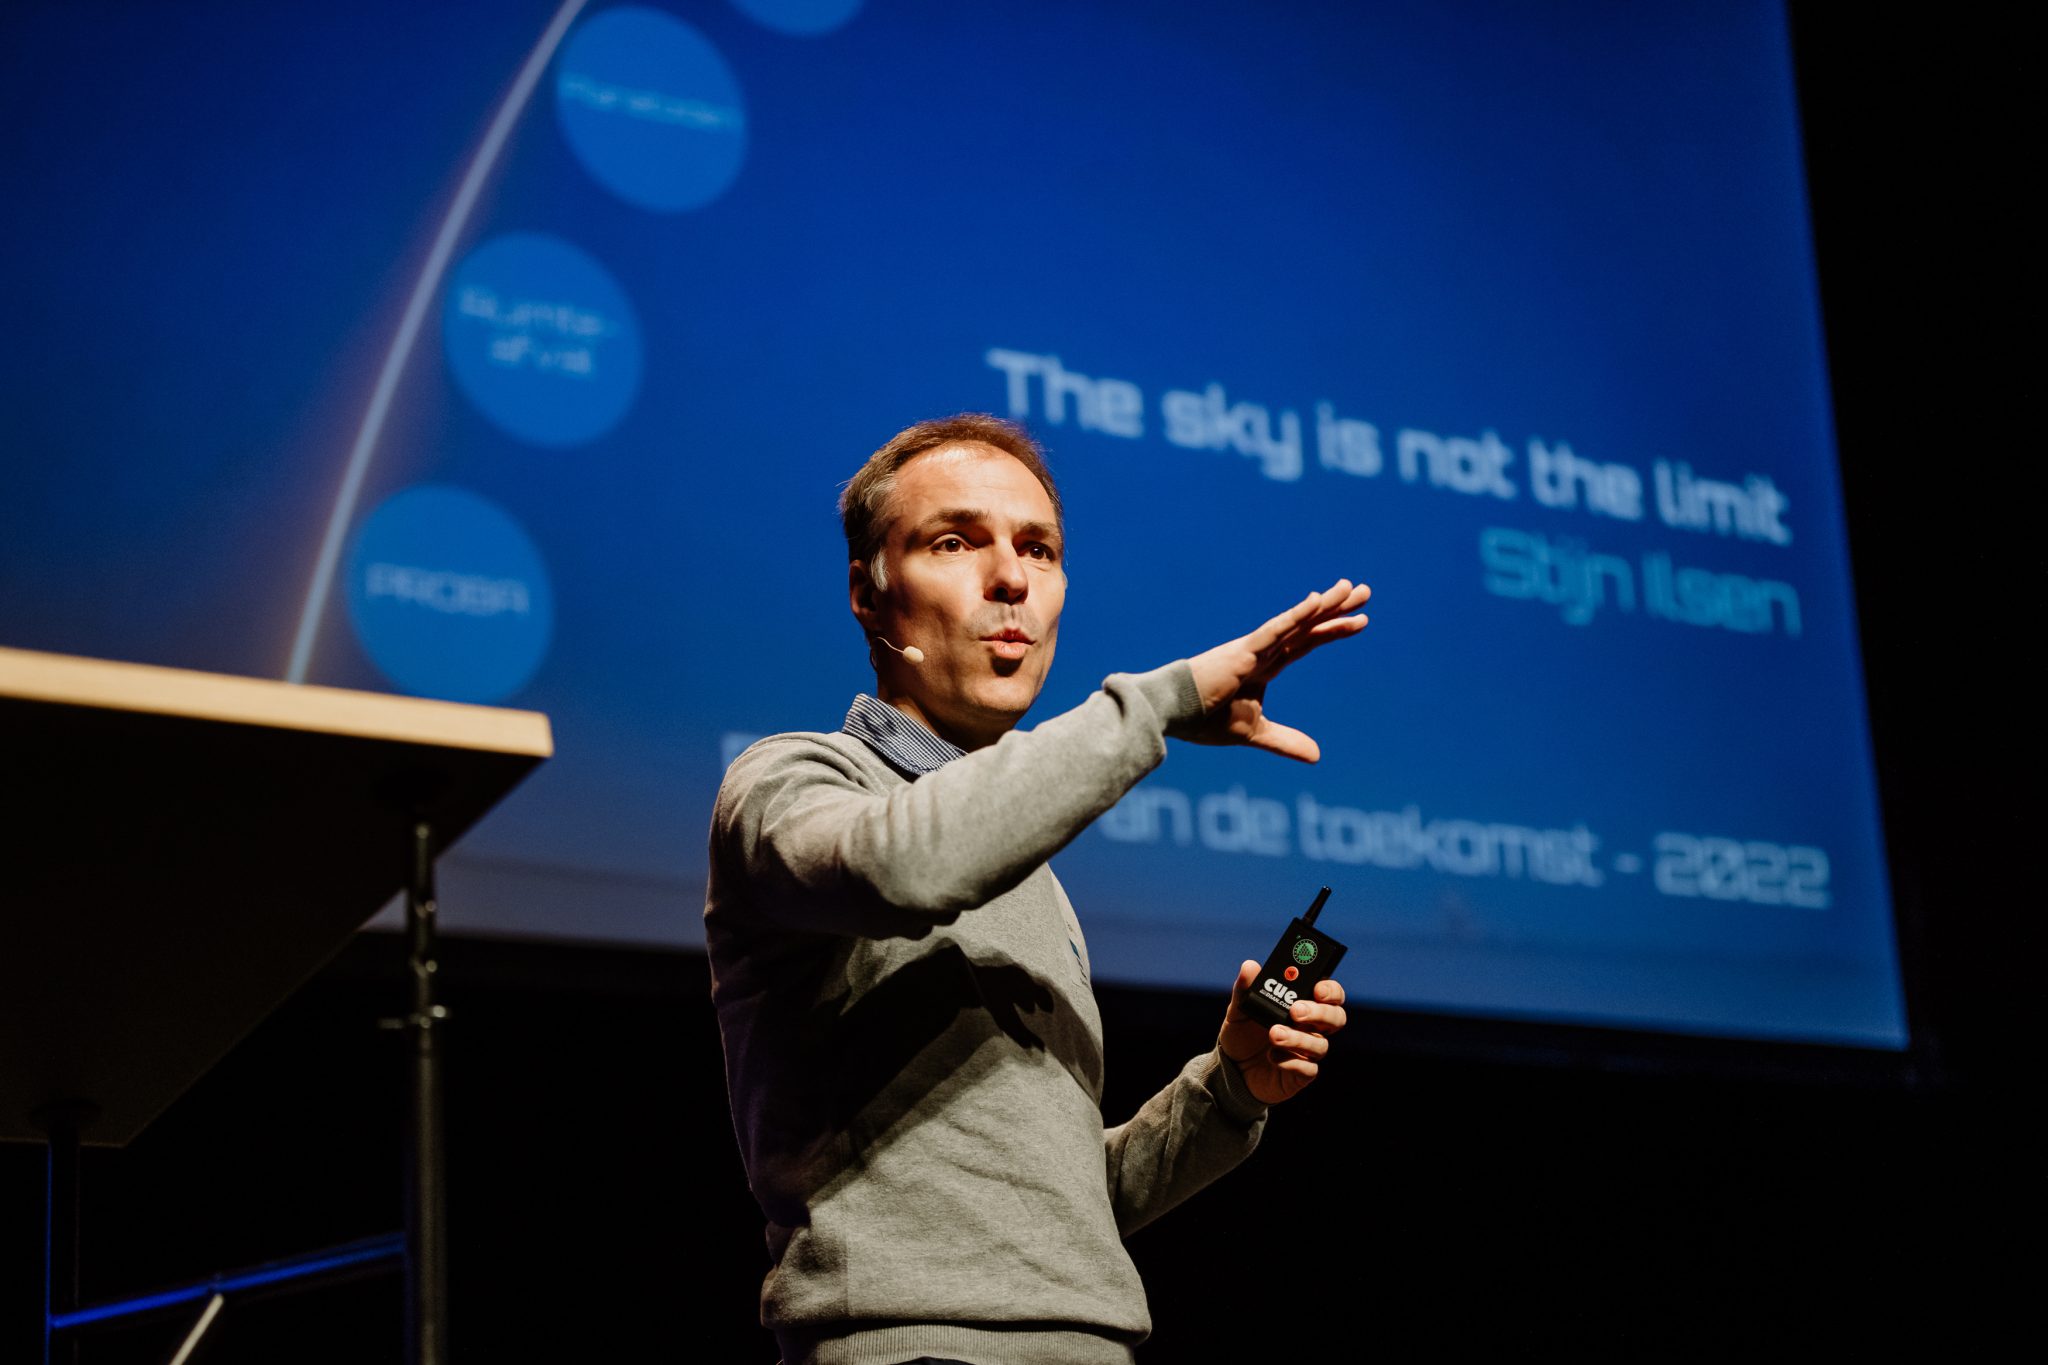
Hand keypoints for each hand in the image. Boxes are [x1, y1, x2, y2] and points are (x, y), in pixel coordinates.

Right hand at [1182, 579, 1370, 762]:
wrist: (1172, 714)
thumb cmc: (1204, 719)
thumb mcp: (1255, 732)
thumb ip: (1285, 741)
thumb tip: (1317, 756)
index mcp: (1265, 666)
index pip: (1306, 643)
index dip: (1332, 631)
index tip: (1361, 621)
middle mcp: (1263, 651)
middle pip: (1308, 626)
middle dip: (1337, 609)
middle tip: (1366, 591)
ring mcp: (1254, 649)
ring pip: (1297, 622)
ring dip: (1325, 605)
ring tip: (1352, 588)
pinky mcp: (1243, 652)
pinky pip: (1275, 631)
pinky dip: (1296, 617)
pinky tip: (1317, 602)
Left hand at [1218, 960, 1346, 1105]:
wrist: (1232, 1069)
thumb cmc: (1242, 1035)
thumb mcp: (1238, 1010)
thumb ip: (1244, 989)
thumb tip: (1249, 965)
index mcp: (1302, 1006)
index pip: (1330, 994)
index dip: (1331, 990)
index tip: (1317, 989)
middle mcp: (1311, 1028)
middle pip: (1336, 1018)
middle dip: (1319, 1013)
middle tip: (1295, 1011)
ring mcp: (1308, 1052)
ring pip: (1320, 1044)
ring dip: (1298, 1038)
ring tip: (1274, 1034)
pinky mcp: (1301, 1074)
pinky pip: (1308, 1070)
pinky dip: (1291, 1062)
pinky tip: (1272, 1056)